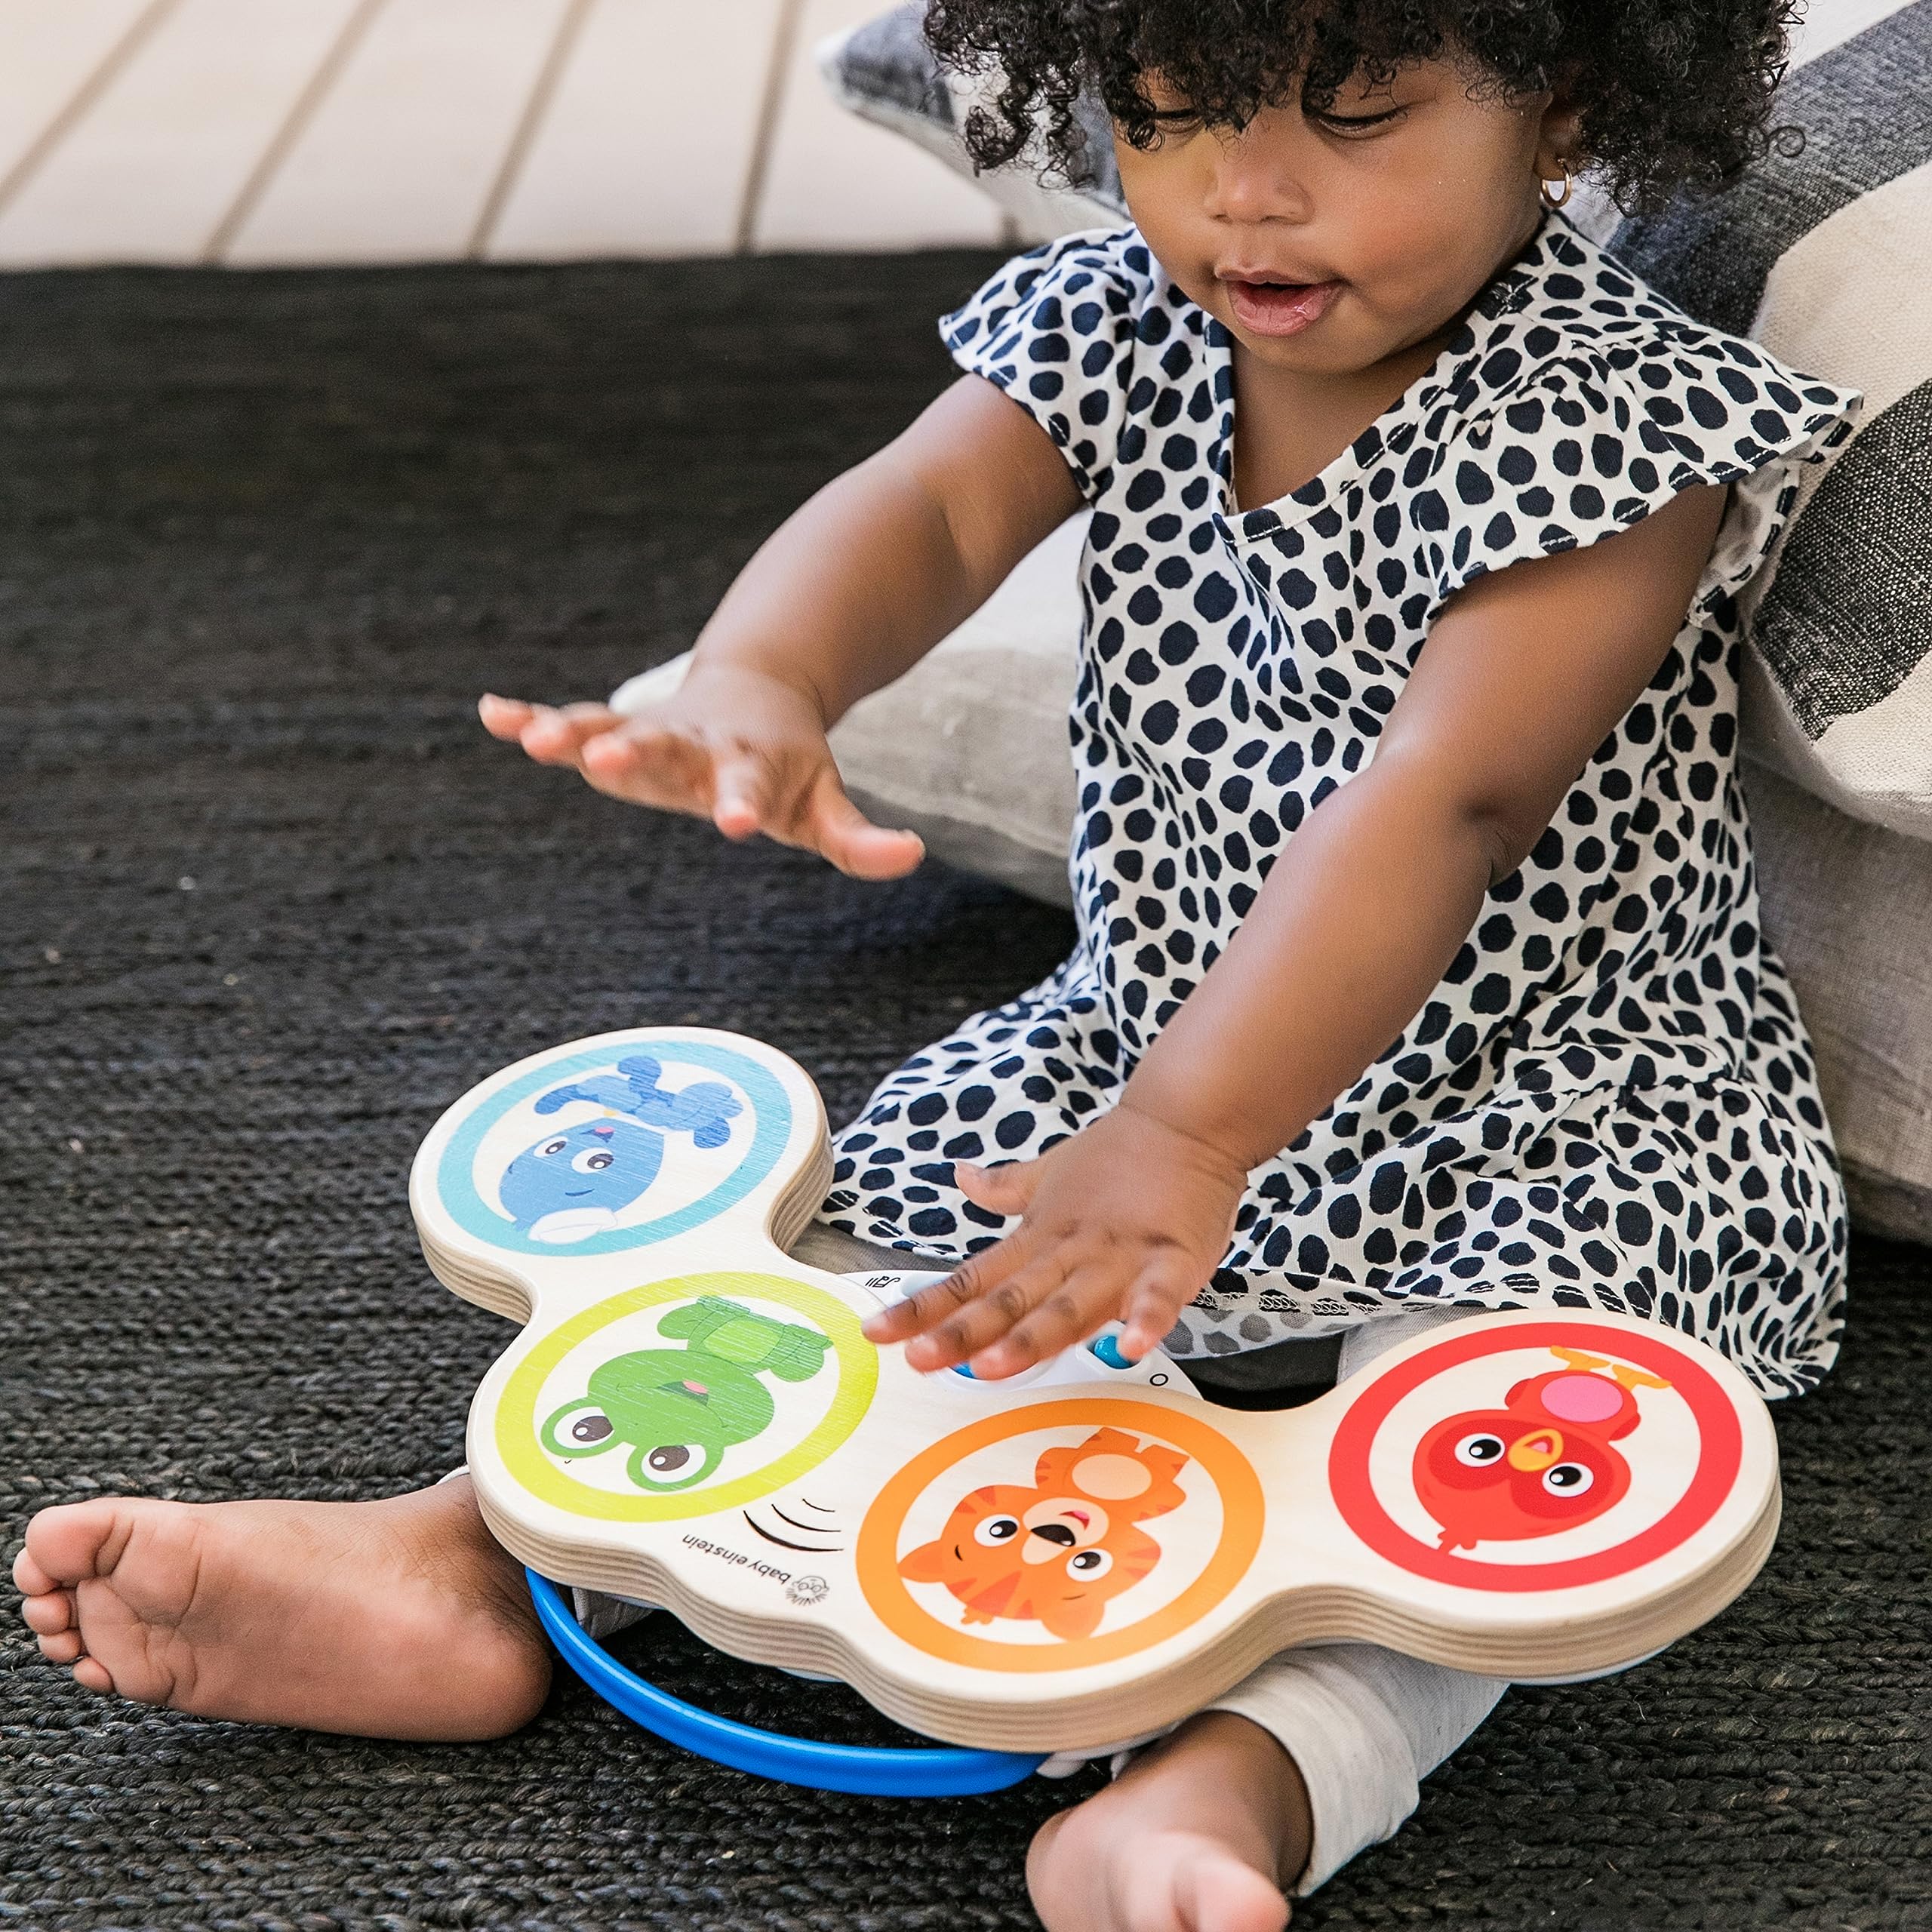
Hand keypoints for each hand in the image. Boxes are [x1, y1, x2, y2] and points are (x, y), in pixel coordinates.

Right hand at [478, 668, 923, 879]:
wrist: (759, 692)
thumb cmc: (789, 766)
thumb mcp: (826, 804)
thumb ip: (860, 838)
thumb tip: (911, 855)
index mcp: (749, 765)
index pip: (749, 789)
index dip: (744, 805)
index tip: (738, 825)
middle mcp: (694, 745)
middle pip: (665, 748)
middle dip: (635, 754)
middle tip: (605, 763)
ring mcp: (651, 732)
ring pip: (607, 728)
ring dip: (570, 732)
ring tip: (529, 739)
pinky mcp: (617, 728)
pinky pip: (569, 720)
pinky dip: (529, 716)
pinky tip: (489, 713)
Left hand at [860, 1102, 1248, 1377]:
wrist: (1186, 1120)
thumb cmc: (1121, 1153)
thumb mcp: (1051, 1171)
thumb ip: (1006, 1187)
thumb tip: (962, 1176)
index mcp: (1038, 1239)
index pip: (971, 1280)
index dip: (924, 1308)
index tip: (878, 1331)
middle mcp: (1069, 1254)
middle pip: (1009, 1302)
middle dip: (963, 1333)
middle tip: (921, 1359)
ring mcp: (1118, 1258)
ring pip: (1069, 1306)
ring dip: (1032, 1337)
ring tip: (994, 1367)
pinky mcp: (1172, 1259)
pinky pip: (1158, 1295)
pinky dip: (1145, 1319)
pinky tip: (1130, 1345)